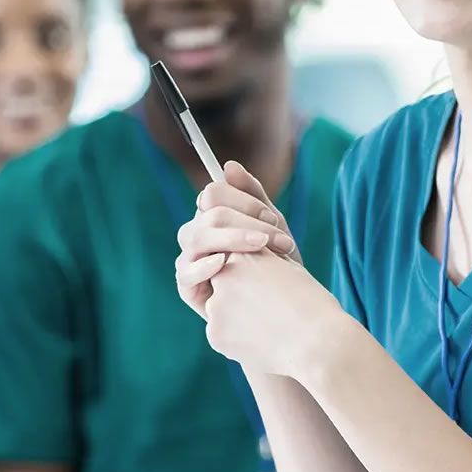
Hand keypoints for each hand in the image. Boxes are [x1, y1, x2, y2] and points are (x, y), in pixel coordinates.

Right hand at [175, 161, 299, 319]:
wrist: (284, 306)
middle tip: (279, 239)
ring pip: (197, 237)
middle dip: (247, 222)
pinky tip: (224, 262)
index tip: (272, 217)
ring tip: (262, 247)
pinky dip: (204, 265)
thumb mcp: (272, 226)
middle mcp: (198, 234)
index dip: (243, 201)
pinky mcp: (187, 287)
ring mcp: (190, 259)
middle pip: (209, 215)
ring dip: (233, 238)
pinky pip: (186, 272)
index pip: (213, 193)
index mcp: (213, 215)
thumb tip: (228, 165)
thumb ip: (253, 195)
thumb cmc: (277, 262)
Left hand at [205, 250, 346, 377]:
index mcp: (243, 256)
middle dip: (240, 297)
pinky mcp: (215, 336)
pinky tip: (262, 341)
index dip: (255, 278)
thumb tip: (254, 260)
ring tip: (269, 327)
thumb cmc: (312, 304)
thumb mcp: (290, 269)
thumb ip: (264, 262)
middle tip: (270, 311)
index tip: (273, 291)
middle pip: (225, 286)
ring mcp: (216, 308)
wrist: (319, 343)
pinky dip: (238, 339)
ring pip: (221, 312)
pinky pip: (222, 335)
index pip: (237, 263)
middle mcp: (224, 277)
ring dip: (237, 318)